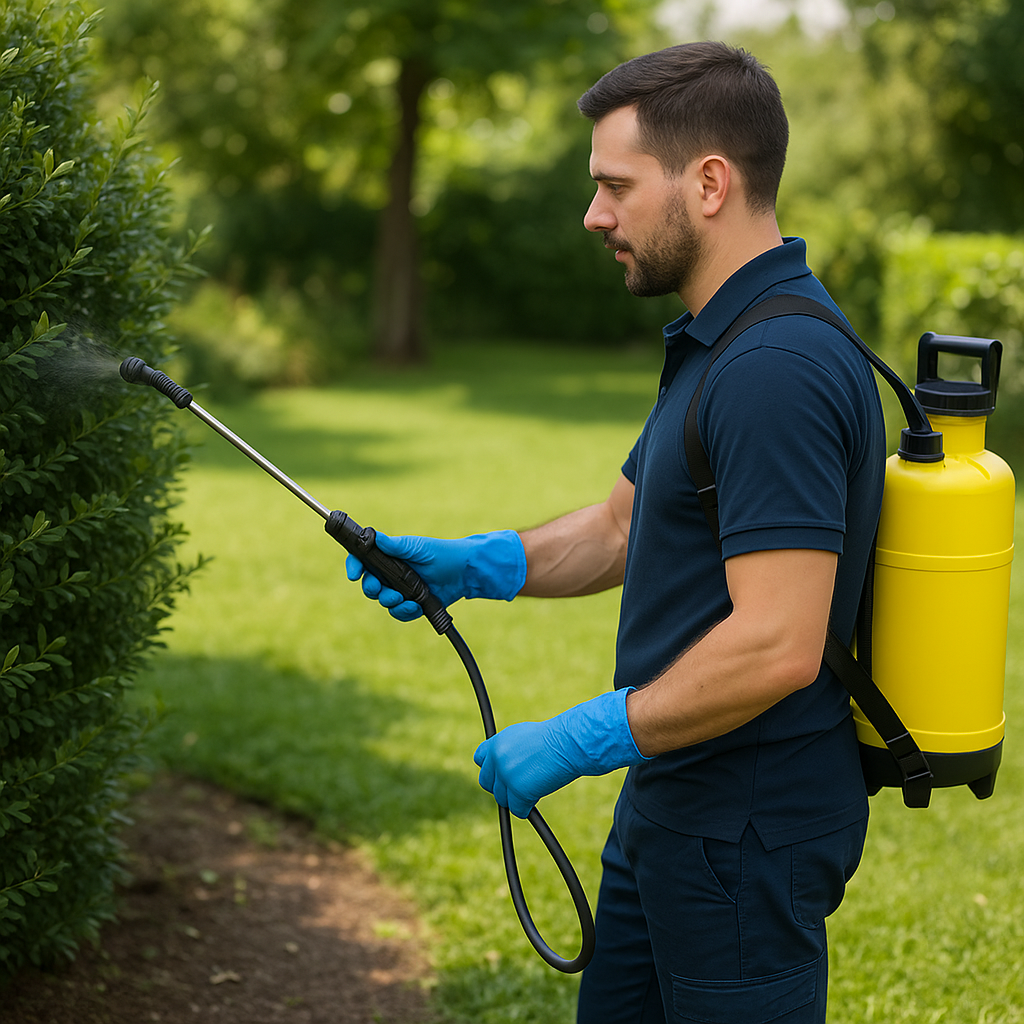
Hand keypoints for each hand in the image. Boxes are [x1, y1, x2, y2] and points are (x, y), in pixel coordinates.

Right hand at [345, 530, 525, 620]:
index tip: (353, 574)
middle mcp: (392, 575)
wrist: (463, 571)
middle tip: (380, 588)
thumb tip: (372, 536)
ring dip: (389, 601)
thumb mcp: (415, 546)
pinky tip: (413, 606)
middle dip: (371, 588)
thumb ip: (394, 545)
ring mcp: (402, 591)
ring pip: (384, 602)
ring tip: (402, 597)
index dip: (354, 567)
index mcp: (389, 558)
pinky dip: (404, 612)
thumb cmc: (440, 553)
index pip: (363, 563)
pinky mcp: (413, 605)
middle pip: (369, 586)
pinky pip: (400, 614)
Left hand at [473, 688, 649, 817]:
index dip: (491, 768)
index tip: (500, 774)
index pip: (480, 759)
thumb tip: (500, 766)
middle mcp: (497, 758)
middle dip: (502, 787)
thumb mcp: (524, 736)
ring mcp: (506, 775)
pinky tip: (538, 796)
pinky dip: (527, 808)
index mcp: (498, 742)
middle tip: (519, 786)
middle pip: (487, 782)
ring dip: (516, 798)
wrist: (569, 743)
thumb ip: (508, 750)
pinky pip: (517, 810)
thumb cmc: (554, 738)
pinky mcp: (518, 791)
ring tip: (535, 786)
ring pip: (502, 799)